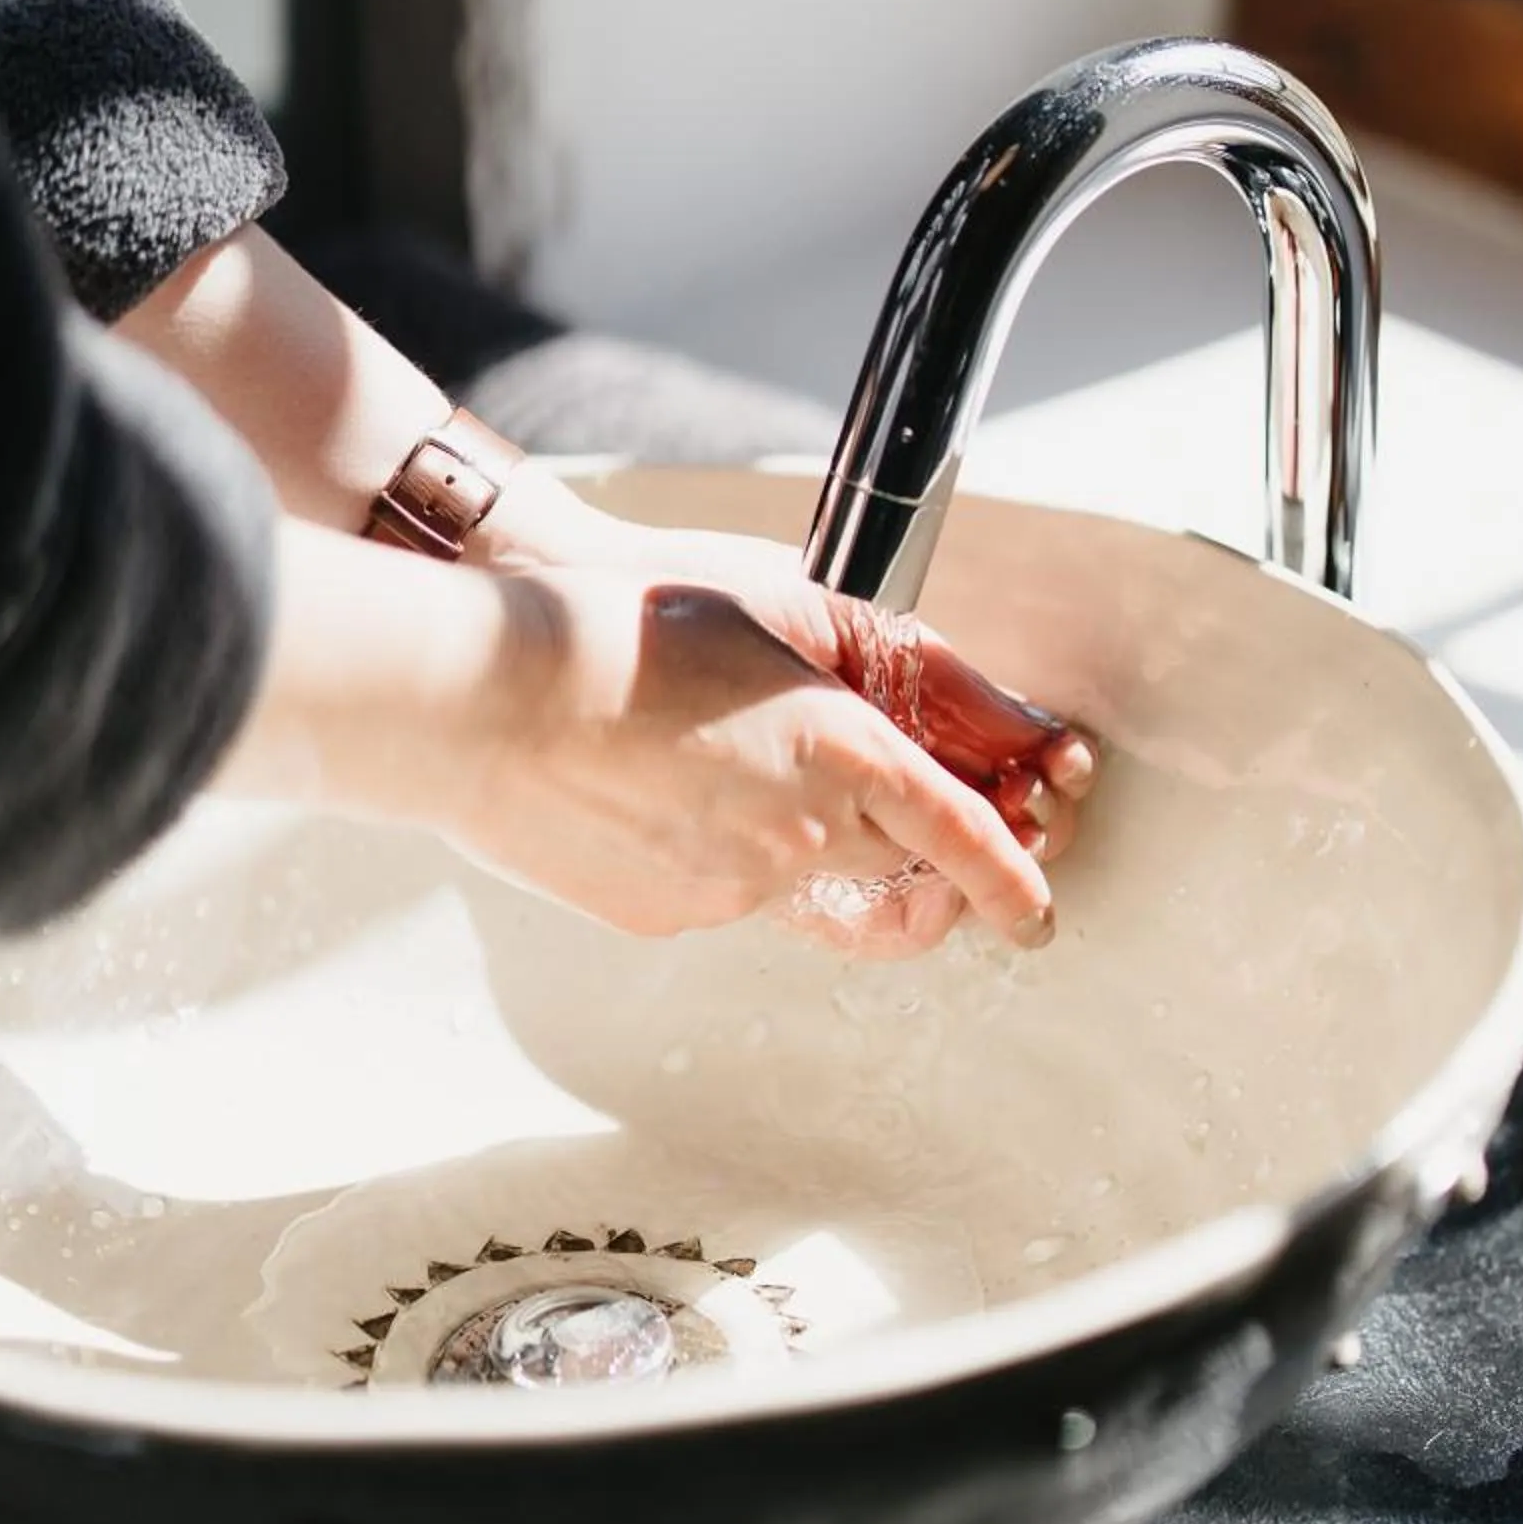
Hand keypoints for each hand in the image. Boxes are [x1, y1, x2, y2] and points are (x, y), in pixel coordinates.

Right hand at [453, 564, 1061, 953]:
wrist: (486, 697)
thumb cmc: (619, 631)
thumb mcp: (777, 608)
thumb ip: (876, 664)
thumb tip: (929, 732)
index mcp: (839, 752)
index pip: (960, 834)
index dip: (1010, 879)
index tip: (1036, 912)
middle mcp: (796, 836)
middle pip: (890, 859)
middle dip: (898, 835)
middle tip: (855, 780)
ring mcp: (728, 888)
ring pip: (798, 874)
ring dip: (787, 827)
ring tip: (708, 751)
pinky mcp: (664, 915)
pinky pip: (717, 888)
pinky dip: (708, 846)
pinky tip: (651, 786)